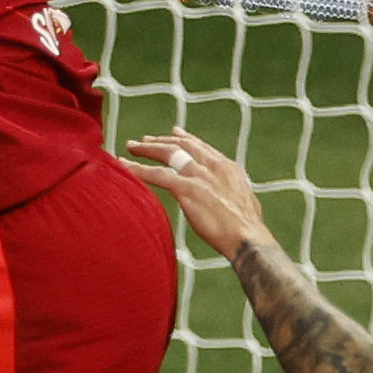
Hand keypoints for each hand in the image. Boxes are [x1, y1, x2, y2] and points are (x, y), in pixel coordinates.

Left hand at [122, 125, 276, 259]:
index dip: (185, 138)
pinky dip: (137, 169)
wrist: (249, 239)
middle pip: (182, 146)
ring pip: (167, 154)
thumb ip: (231, 192)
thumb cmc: (248, 230)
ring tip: (130, 147)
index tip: (173, 133)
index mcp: (228, 168)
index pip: (202, 147)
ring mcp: (199, 176)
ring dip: (146, 149)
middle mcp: (213, 166)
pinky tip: (123, 165)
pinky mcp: (186, 188)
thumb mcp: (245, 201)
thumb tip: (226, 195)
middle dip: (161, 141)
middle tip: (144, 140)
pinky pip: (156, 174)